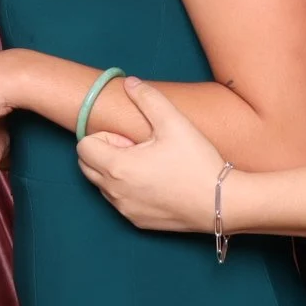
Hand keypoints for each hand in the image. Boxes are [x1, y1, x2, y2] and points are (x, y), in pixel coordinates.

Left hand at [77, 77, 225, 232]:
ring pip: (102, 185)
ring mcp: (124, 210)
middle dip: (106, 153)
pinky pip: (119, 202)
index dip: (105, 137)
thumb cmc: (197, 162)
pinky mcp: (136, 221)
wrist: (222, 202)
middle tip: (139, 150)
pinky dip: (128, 190)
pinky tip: (157, 183)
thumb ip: (148, 98)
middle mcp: (114, 192)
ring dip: (116, 172)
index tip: (131, 139)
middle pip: (87, 167)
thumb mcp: (174, 123)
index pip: (83, 147)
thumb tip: (129, 83)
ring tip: (150, 166)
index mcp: (117, 167)